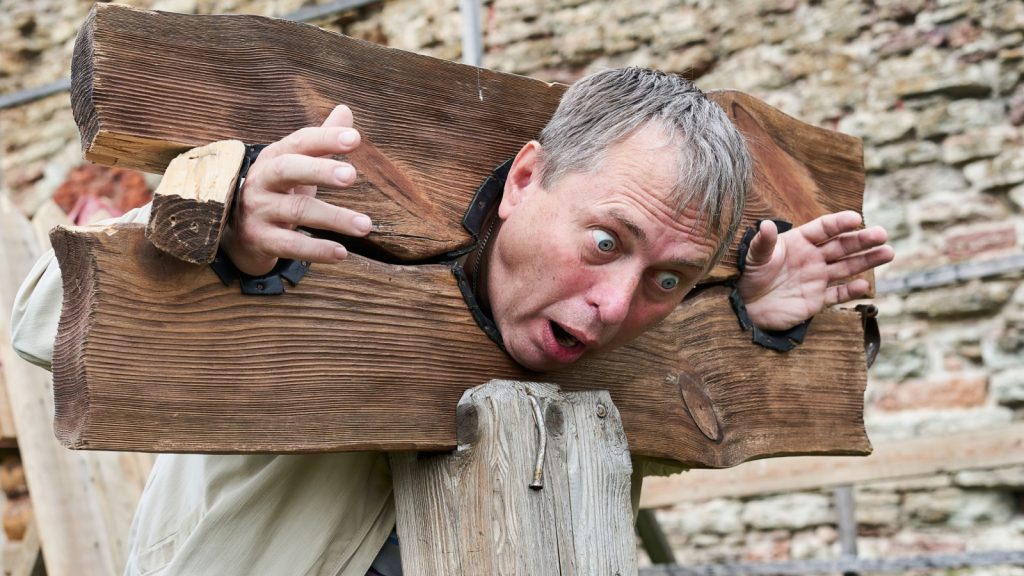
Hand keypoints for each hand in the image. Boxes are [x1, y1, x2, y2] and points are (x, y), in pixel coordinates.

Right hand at [222, 105, 370, 275]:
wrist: (240, 232)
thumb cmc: (278, 192)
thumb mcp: (297, 165)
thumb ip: (321, 141)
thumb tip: (345, 110)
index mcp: (274, 158)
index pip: (300, 142)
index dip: (325, 138)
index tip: (355, 138)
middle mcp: (261, 181)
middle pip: (288, 169)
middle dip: (320, 170)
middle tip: (352, 175)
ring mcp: (257, 211)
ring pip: (296, 211)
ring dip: (334, 217)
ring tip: (365, 225)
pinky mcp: (259, 240)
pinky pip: (290, 245)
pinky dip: (316, 249)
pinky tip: (342, 253)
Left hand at [737, 211, 894, 330]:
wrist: (744, 306)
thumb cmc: (747, 276)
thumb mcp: (754, 257)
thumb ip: (763, 242)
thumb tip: (765, 225)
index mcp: (799, 242)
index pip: (824, 228)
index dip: (840, 223)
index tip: (856, 219)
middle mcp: (812, 258)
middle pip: (842, 245)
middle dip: (862, 240)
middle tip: (882, 234)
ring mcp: (817, 278)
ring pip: (847, 267)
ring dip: (867, 260)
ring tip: (888, 252)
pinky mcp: (816, 300)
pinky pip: (838, 294)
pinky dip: (851, 291)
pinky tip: (864, 284)